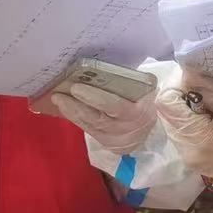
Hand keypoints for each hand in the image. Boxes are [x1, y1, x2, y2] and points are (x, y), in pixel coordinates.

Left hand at [30, 80, 157, 150]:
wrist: (154, 126)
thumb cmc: (147, 100)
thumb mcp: (147, 89)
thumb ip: (133, 81)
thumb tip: (101, 69)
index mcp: (139, 113)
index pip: (114, 106)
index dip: (94, 97)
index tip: (76, 87)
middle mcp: (127, 129)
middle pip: (98, 119)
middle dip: (76, 106)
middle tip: (59, 94)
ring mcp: (116, 140)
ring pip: (90, 126)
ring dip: (71, 112)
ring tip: (58, 99)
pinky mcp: (107, 143)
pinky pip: (89, 130)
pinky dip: (76, 119)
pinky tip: (66, 108)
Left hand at [156, 69, 212, 193]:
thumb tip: (188, 73)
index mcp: (197, 139)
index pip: (166, 102)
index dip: (177, 83)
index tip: (197, 77)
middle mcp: (185, 150)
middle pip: (166, 111)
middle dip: (182, 94)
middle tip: (207, 88)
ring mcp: (187, 156)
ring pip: (173, 120)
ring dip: (187, 106)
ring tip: (212, 103)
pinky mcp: (191, 157)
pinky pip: (182, 130)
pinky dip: (192, 118)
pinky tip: (211, 116)